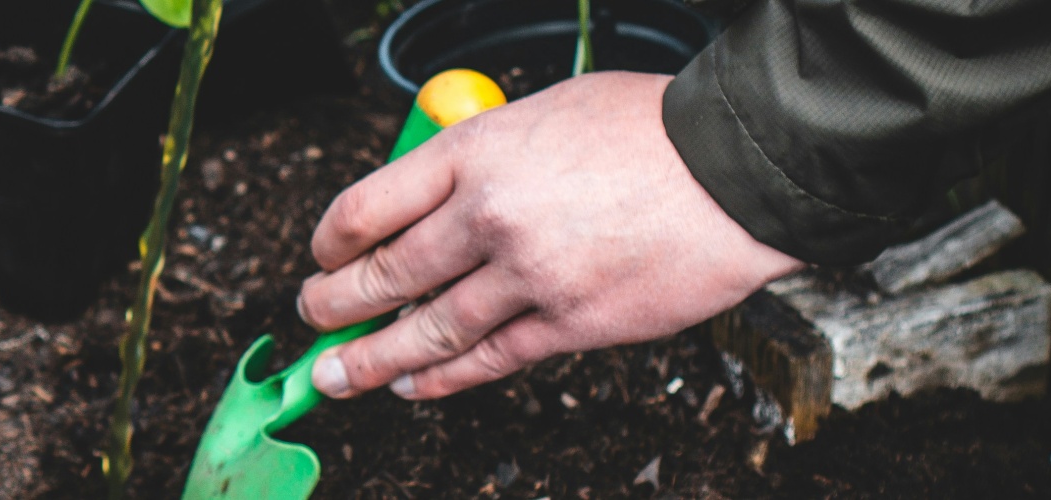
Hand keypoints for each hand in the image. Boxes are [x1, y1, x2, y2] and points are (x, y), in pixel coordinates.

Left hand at [299, 72, 803, 399]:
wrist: (738, 168)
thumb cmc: (651, 130)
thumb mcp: (544, 111)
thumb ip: (484, 153)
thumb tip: (438, 191)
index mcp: (475, 152)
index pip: (368, 205)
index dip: (330, 240)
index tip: (320, 255)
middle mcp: (489, 216)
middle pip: (385, 274)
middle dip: (333, 304)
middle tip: (311, 317)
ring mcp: (528, 276)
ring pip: (426, 331)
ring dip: (371, 359)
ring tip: (337, 374)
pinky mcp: (570, 323)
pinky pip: (488, 361)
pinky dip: (442, 379)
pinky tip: (412, 386)